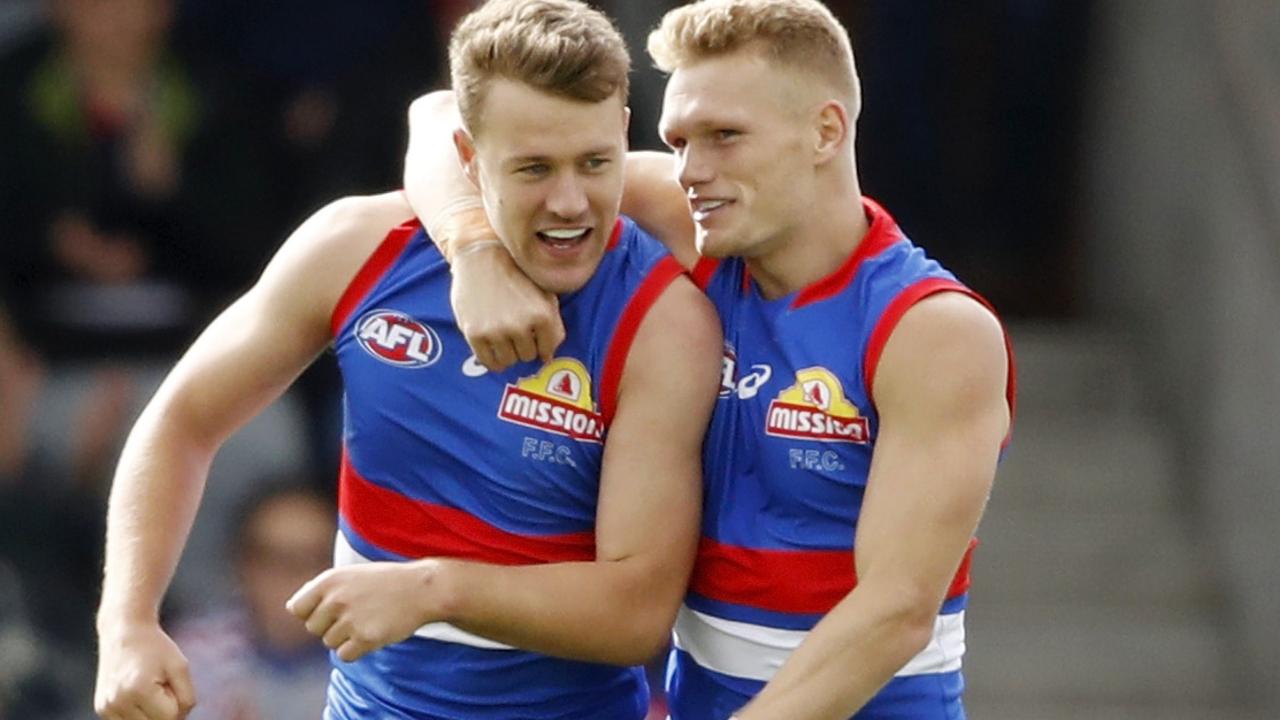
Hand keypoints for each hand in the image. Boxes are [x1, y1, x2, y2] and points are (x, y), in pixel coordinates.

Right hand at [94, 621, 195, 719]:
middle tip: (158, 685)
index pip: (171, 717)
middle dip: (164, 710)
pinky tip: (136, 694)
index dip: (177, 701)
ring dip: (151, 714)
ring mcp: (106, 707)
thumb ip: (186, 699)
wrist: (124, 632)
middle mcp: (117, 702)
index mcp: (139, 689)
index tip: (169, 682)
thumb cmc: (156, 648)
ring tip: (147, 689)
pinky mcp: (101, 709)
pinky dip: (138, 714)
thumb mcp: (181, 667)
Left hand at [286, 561, 443, 662]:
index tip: (329, 611)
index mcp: (330, 580)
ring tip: (367, 621)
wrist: (422, 589)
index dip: (311, 613)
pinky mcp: (365, 638)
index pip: (297, 608)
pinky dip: (356, 650)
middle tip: (354, 616)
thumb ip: (323, 590)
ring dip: (345, 637)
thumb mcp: (351, 575)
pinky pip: (344, 655)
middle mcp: (336, 599)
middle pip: (313, 628)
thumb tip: (293, 608)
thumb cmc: (386, 581)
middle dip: (330, 626)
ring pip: (329, 642)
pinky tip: (372, 634)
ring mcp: (350, 619)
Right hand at [451, 242, 563, 370]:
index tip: (533, 337)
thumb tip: (547, 358)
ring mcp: (497, 330)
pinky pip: (488, 362)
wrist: (481, 256)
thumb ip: (553, 325)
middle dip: (523, 346)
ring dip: (507, 352)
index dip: (541, 345)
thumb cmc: (516, 275)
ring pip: (508, 361)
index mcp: (542, 315)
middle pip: (527, 356)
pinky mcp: (475, 333)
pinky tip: (492, 345)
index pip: (547, 350)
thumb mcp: (544, 295)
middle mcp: (521, 325)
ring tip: (503, 334)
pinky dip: (492, 359)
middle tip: (514, 329)